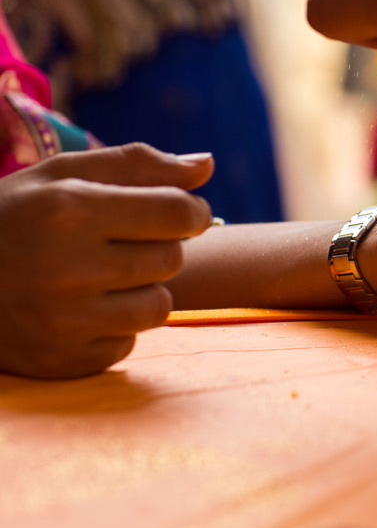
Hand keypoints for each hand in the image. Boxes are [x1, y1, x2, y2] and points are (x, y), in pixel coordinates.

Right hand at [0, 144, 213, 377]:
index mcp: (68, 210)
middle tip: (118, 243)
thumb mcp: (62, 175)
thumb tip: (207, 165)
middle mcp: (66, 268)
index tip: (180, 212)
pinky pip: (129, 343)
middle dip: (158, 247)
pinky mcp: (63, 361)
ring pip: (160, 306)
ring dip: (142, 289)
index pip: (180, 213)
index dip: (190, 211)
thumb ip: (138, 165)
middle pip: (173, 259)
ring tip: (98, 276)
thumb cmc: (13, 217)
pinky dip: (114, 326)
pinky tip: (77, 309)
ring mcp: (63, 322)